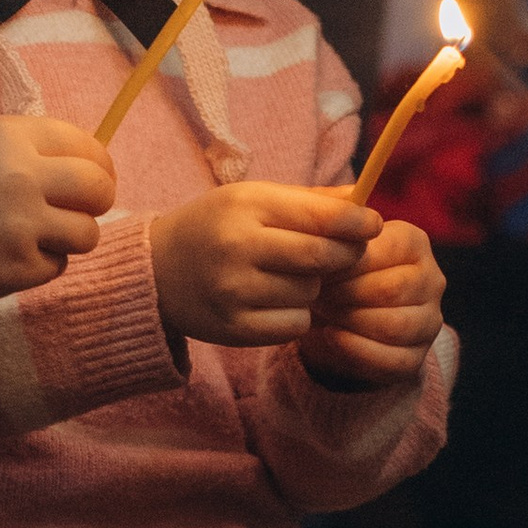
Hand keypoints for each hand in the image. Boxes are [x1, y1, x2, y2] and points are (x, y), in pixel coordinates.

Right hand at [0, 114, 115, 299]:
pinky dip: (40, 264)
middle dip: (96, 201)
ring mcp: (21, 225)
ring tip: (39, 237)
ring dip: (70, 236)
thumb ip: (25, 147)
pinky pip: (56, 266)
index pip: (86, 146)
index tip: (94, 178)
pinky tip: (9, 256)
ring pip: (87, 233)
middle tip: (79, 210)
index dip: (98, 165)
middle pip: (98, 188)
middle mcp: (22, 177)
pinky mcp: (16, 268)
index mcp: (10, 138)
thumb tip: (84, 163)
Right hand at [151, 182, 379, 346]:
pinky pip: (294, 324)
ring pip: (310, 293)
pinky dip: (295, 315)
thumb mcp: (253, 200)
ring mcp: (233, 291)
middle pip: (323, 257)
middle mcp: (237, 247)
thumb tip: (363, 202)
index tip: (372, 225)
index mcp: (245, 206)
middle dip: (344, 257)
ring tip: (288, 277)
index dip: (357, 222)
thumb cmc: (215, 227)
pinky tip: (275, 302)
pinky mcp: (233, 328)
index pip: (321, 216)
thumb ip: (309, 201)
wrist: (155, 271)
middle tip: (343, 255)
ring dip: (312, 287)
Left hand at [300, 217, 445, 390]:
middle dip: (345, 294)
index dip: (345, 264)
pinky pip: (392, 360)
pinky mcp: (417, 357)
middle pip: (391, 290)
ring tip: (323, 314)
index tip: (316, 269)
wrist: (330, 320)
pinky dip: (356, 350)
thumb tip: (338, 201)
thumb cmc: (332, 272)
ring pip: (395, 326)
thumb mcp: (328, 240)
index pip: (384, 251)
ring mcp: (429, 320)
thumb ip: (331, 217)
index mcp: (414, 242)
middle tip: (316, 295)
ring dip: (350, 322)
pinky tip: (331, 337)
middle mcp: (432, 279)